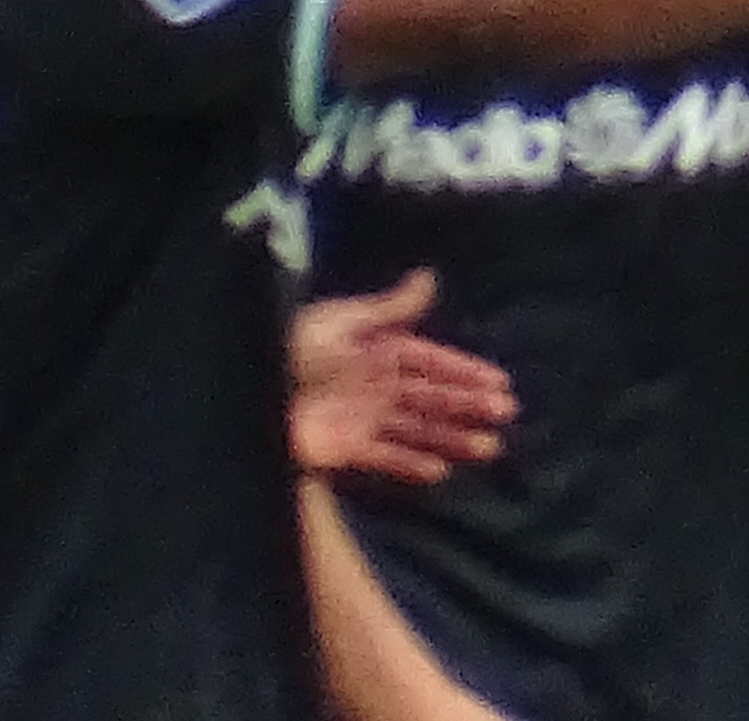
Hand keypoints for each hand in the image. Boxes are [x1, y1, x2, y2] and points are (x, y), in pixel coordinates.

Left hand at [290, 270, 513, 483]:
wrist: (243, 396)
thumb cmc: (293, 352)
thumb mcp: (341, 323)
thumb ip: (389, 308)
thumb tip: (430, 277)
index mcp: (380, 352)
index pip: (434, 362)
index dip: (466, 372)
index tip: (501, 383)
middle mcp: (379, 386)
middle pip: (433, 398)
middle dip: (469, 406)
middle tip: (506, 415)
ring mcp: (364, 420)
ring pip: (417, 429)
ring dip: (451, 438)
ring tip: (487, 449)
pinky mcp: (344, 450)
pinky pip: (384, 458)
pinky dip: (410, 465)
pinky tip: (438, 472)